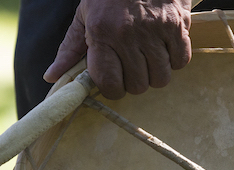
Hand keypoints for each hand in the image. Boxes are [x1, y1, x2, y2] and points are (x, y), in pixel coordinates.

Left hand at [43, 0, 192, 99]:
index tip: (114, 81)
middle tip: (131, 66)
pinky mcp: (177, 26)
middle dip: (134, 82)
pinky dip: (174, 60)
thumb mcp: (85, 16)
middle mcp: (128, 35)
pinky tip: (164, 48)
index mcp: (101, 33)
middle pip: (137, 85)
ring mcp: (155, 31)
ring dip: (155, 73)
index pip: (109, 83)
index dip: (113, 89)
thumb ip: (70, 49)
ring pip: (160, 78)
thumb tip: (52, 76)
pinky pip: (180, 62)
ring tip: (148, 57)